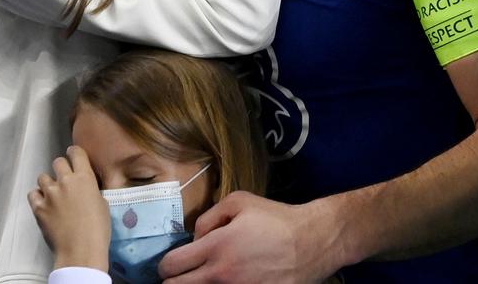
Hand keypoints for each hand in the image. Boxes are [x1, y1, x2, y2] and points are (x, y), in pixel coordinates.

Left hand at [28, 146, 109, 272]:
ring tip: (53, 195)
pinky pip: (33, 193)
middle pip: (58, 162)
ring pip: (43, 177)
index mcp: (84, 178)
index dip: (74, 154)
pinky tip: (44, 204)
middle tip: (65, 181)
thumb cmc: (98, 230)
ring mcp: (49, 193)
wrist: (81, 251)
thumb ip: (91, 189)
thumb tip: (84, 187)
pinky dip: (38, 197)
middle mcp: (65, 181)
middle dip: (61, 169)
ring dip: (48, 183)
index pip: (76, 152)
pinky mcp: (38, 207)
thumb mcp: (102, 203)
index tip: (73, 158)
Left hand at [158, 192, 350, 283]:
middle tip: (181, 275)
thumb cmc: (275, 219)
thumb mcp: (238, 202)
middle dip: (173, 282)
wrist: (313, 242)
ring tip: (205, 275)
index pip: (171, 267)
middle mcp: (222, 275)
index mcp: (215, 248)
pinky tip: (227, 280)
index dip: (164, 267)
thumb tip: (193, 239)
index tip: (171, 264)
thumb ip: (207, 219)